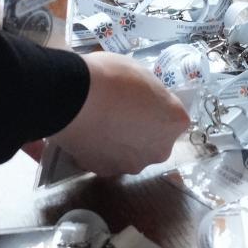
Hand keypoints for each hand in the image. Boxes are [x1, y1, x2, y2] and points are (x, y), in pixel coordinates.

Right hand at [41, 52, 190, 177]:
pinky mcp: (105, 172)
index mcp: (174, 121)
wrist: (73, 97)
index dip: (157, 107)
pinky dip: (101, 151)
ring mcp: (132, 164)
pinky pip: (107, 160)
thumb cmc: (112, 77)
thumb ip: (151, 95)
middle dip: (141, 131)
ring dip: (121, 144)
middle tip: (121, 113)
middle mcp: (159, 149)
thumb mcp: (141, 74)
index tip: (142, 100)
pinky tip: (89, 135)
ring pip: (131, 154)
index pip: (173, 117)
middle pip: (154, 141)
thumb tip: (145, 101)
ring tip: (101, 124)